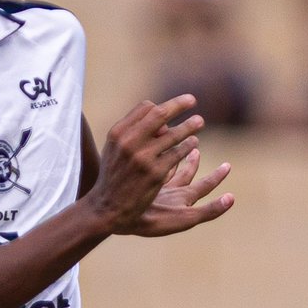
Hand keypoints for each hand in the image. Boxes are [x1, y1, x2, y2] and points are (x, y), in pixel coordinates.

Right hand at [88, 96, 230, 236]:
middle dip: (179, 104)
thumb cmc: (114, 174)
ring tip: (199, 122)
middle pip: (160, 114)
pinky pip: (179, 153)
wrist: (108, 207)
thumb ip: (134, 131)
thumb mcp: (115, 149)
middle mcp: (129, 143)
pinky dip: (188, 145)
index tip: (171, 109)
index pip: (145, 107)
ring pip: (174, 134)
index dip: (160, 107)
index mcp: (117, 133)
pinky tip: (193, 144)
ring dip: (190, 125)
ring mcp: (143, 158)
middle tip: (193, 100)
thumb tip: (164, 121)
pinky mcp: (156, 173)